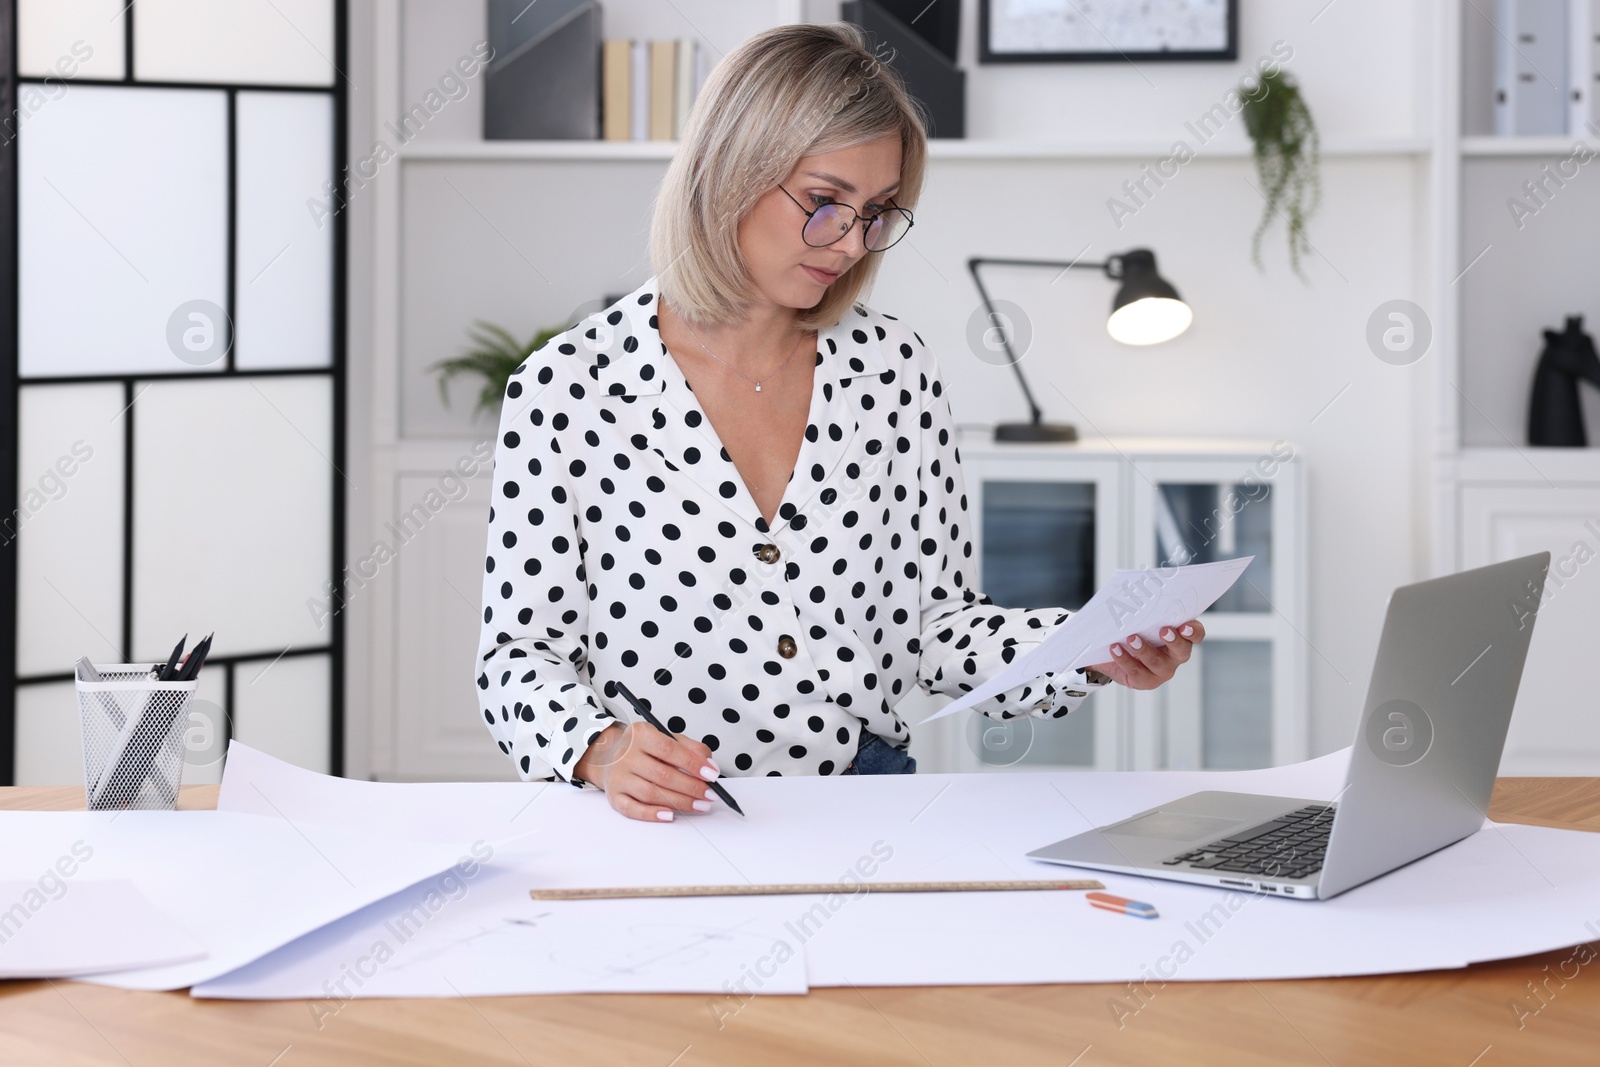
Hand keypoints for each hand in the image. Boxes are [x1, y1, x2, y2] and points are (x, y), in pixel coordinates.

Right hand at [573, 722, 720, 822]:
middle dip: (691, 787)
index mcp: (640, 735)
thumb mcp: (667, 738)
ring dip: (679, 802)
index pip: (669, 749)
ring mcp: (619, 777)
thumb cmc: (644, 749)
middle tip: (709, 795)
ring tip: (699, 805)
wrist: (610, 756)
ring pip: (650, 793)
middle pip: (662, 774)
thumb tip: (710, 766)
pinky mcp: (614, 796)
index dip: (693, 764)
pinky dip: (652, 814)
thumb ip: (691, 748)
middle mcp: (626, 755)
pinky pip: (632, 809)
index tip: (711, 775)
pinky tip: (670, 815)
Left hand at [1084, 620, 1205, 690]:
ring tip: (1131, 638)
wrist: (1113, 655)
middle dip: (1174, 641)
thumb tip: (1135, 593)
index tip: (1184, 625)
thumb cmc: (1134, 633)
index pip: (1196, 634)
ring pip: (1157, 662)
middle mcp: (1175, 656)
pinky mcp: (1145, 681)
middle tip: (1163, 630)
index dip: (1193, 631)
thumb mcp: (1141, 621)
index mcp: (1180, 638)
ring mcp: (1161, 671)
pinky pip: (1136, 671)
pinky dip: (1124, 659)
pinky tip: (1115, 649)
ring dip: (1144, 649)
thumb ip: (1146, 611)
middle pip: (1182, 651)